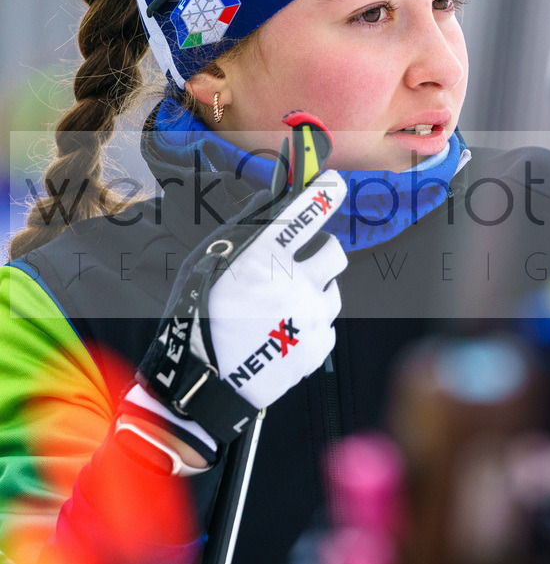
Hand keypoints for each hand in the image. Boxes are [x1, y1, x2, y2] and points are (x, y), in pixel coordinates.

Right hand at [126, 171, 347, 456]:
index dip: (324, 193)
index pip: (307, 213)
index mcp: (264, 258)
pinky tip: (284, 333)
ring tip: (282, 307)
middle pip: (334, 252)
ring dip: (314, 292)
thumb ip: (246, 228)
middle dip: (320, 252)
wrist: (204, 380)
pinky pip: (327, 325)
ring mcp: (311, 318)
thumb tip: (275, 199)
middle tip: (300, 263)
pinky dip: (311, 325)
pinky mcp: (320, 347)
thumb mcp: (209, 262)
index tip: (334, 183)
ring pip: (333, 291)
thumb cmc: (200, 315)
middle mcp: (295, 284)